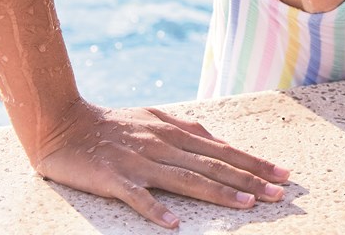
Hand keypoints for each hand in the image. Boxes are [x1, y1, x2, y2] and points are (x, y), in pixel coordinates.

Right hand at [32, 100, 289, 228]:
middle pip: (213, 165)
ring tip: (246, 205)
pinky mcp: (112, 178)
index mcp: (174, 132)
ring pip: (185, 179)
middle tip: (279, 192)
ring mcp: (138, 162)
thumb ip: (187, 130)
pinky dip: (155, 210)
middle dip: (249, 179)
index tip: (282, 173)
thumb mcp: (155, 119)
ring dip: (218, 193)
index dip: (254, 162)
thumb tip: (219, 143)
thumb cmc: (113, 124)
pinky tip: (174, 225)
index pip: (223, 150)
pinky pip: (136, 197)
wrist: (62, 122)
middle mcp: (162, 145)